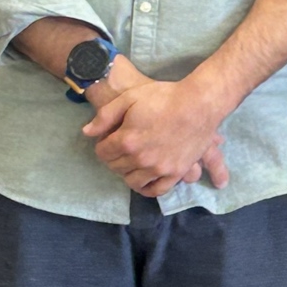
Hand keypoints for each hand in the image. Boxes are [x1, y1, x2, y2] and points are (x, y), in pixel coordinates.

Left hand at [82, 70, 231, 197]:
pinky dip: (147, 187)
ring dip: (128, 171)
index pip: (102, 152)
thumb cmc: (164, 96)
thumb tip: (86, 133)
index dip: (103, 143)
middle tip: (122, 147)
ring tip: (134, 160)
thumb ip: (105, 116)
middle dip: (114, 157)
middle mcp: (141, 159)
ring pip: (132, 180)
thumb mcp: (130, 97)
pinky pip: (156, 190)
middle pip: (116, 167)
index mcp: (127, 140)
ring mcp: (159, 169)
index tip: (110, 137)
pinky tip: (145, 179)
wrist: (200, 103)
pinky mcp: (176, 172)